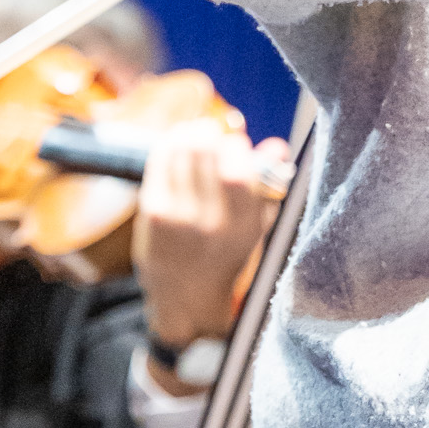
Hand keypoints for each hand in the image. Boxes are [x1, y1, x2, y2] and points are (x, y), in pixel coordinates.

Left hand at [133, 122, 288, 364]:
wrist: (186, 294)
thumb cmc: (227, 252)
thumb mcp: (257, 226)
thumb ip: (269, 186)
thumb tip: (276, 146)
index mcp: (243, 226)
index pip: (237, 171)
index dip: (236, 146)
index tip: (236, 145)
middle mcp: (209, 222)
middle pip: (205, 151)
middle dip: (211, 133)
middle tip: (213, 134)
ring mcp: (177, 216)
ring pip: (180, 149)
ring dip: (189, 133)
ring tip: (195, 135)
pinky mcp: (153, 210)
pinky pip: (159, 160)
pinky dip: (169, 143)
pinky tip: (175, 144)